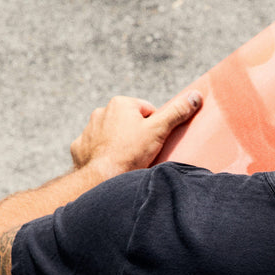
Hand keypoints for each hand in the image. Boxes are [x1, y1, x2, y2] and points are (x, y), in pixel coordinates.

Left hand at [69, 88, 202, 176]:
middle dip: (136, 134)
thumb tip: (195, 96)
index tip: (154, 142)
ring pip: (111, 134)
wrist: (101, 177)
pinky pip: (95, 147)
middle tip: (142, 152)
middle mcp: (101, 111)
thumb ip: (177, 112)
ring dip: (119, 143)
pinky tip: (110, 164)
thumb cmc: (131, 153)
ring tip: (127, 160)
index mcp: (121, 103)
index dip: (155, 128)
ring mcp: (88, 129)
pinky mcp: (79, 146)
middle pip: (128, 122)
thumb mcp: (159, 131)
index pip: (147, 112)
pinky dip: (102, 154)